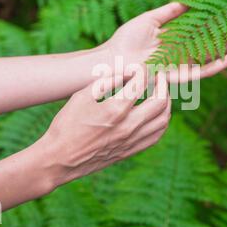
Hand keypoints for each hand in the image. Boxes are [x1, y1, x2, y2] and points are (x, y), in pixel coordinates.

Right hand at [38, 71, 170, 186]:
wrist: (60, 159)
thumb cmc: (67, 125)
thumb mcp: (81, 96)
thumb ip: (106, 81)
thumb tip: (126, 71)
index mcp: (115, 109)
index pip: (141, 83)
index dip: (143, 70)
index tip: (140, 67)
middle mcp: (128, 126)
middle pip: (160, 101)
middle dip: (163, 84)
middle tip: (159, 77)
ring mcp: (131, 141)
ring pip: (163, 120)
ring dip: (166, 103)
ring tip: (161, 94)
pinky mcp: (130, 151)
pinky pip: (156, 136)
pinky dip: (161, 122)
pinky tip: (156, 114)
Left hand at [102, 2, 226, 82]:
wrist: (113, 60)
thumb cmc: (126, 40)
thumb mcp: (150, 20)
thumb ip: (170, 12)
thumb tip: (188, 0)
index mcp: (175, 39)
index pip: (200, 29)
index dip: (215, 21)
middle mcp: (181, 53)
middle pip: (209, 42)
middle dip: (226, 32)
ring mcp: (181, 65)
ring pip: (210, 56)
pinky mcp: (179, 76)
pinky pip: (202, 71)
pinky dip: (218, 64)